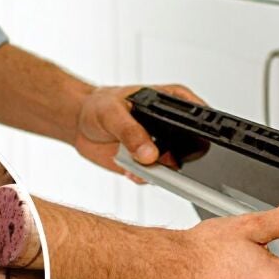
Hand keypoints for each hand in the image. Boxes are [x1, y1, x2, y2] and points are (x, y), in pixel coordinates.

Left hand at [74, 84, 204, 176]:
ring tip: (134, 161)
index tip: (179, 140)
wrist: (80, 123)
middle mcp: (172, 125)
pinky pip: (156, 178)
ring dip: (156, 171)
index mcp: (172, 101)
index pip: (198, 115)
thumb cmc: (98, 106)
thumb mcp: (112, 113)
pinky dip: (142, 177)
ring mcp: (162, 146)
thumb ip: (131, 132)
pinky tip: (128, 166)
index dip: (196, 130)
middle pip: (192, 147)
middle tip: (151, 157)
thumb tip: (149, 153)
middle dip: (174, 158)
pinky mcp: (151, 164)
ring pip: (175, 167)